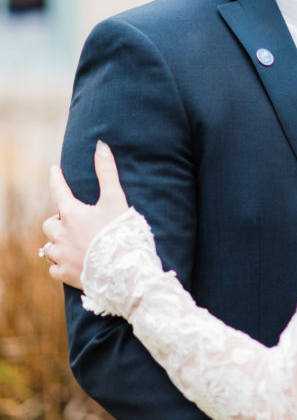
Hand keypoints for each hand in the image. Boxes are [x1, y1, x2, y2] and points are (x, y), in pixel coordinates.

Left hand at [42, 141, 128, 287]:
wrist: (123, 271)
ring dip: (57, 244)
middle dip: (57, 222)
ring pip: (49, 247)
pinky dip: (60, 264)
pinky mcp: (65, 274)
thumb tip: (101, 145)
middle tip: (71, 222)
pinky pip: (54, 268)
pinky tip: (70, 263)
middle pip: (49, 224)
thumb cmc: (120, 233)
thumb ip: (107, 172)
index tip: (54, 170)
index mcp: (72, 214)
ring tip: (71, 244)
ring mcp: (61, 256)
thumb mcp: (115, 199)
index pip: (59, 190)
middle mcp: (61, 235)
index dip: (56, 179)